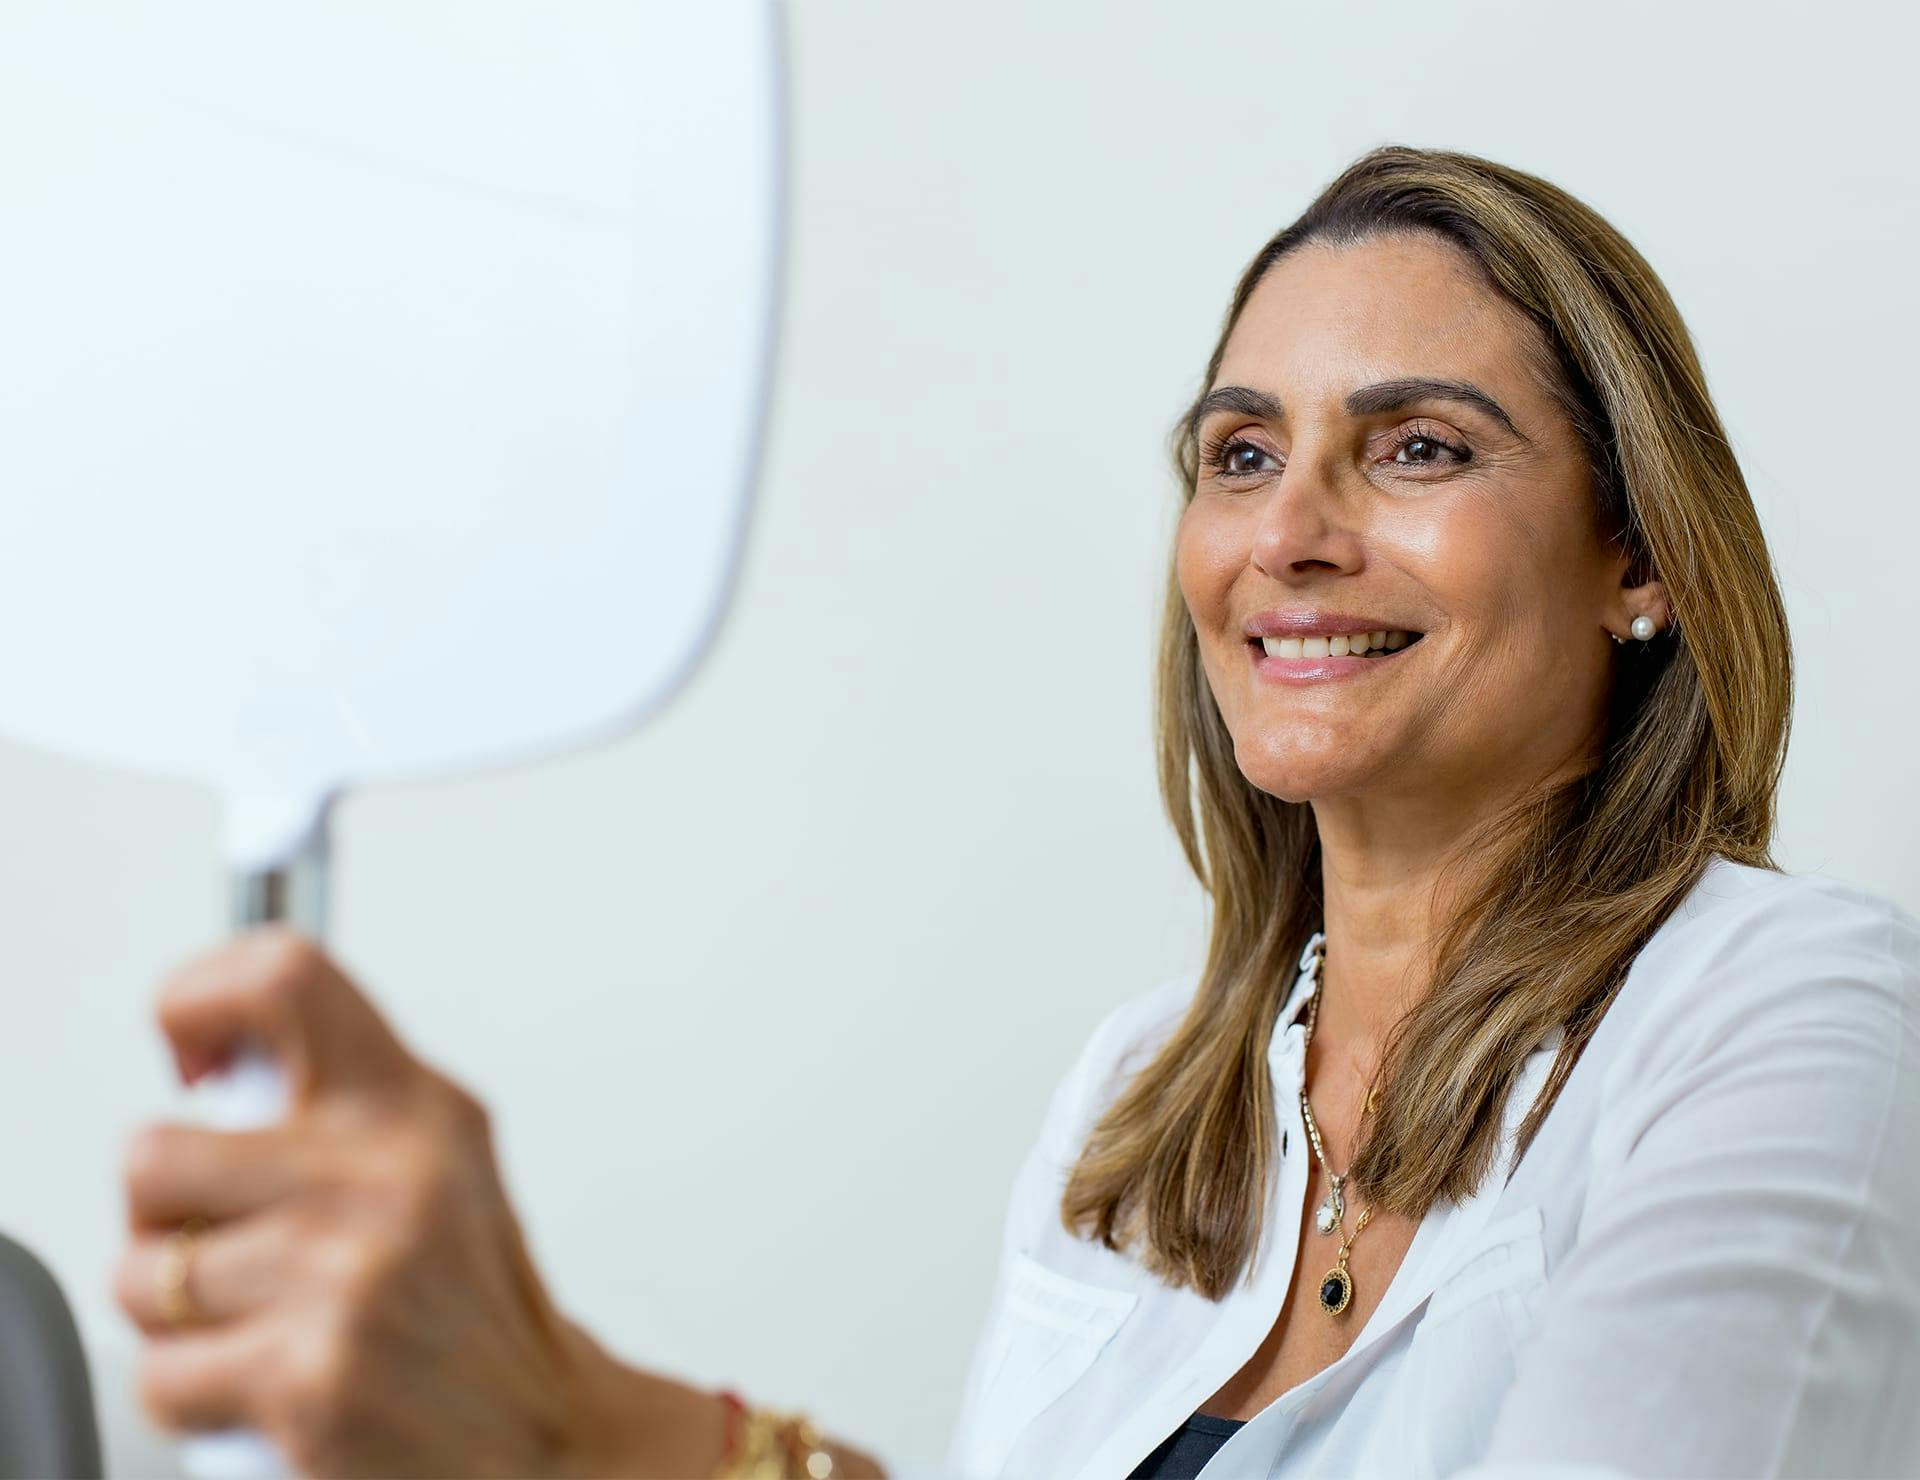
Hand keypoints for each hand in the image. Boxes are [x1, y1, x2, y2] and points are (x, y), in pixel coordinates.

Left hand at [112, 926, 650, 1476]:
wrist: (542, 1435)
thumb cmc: (469, 1307)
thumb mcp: (441, 1165)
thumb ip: (340, 1105)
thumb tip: (217, 1063)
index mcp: (414, 1105)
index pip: (281, 979)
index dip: (196, 997)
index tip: (190, 1051)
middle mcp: (385, 1173)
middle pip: (156, 1155)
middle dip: (166, 1217)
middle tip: (231, 1241)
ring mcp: (345, 1272)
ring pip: (144, 1274)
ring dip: (179, 1317)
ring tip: (260, 1321)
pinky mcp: (309, 1374)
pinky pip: (163, 1374)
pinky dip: (196, 1395)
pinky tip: (265, 1383)